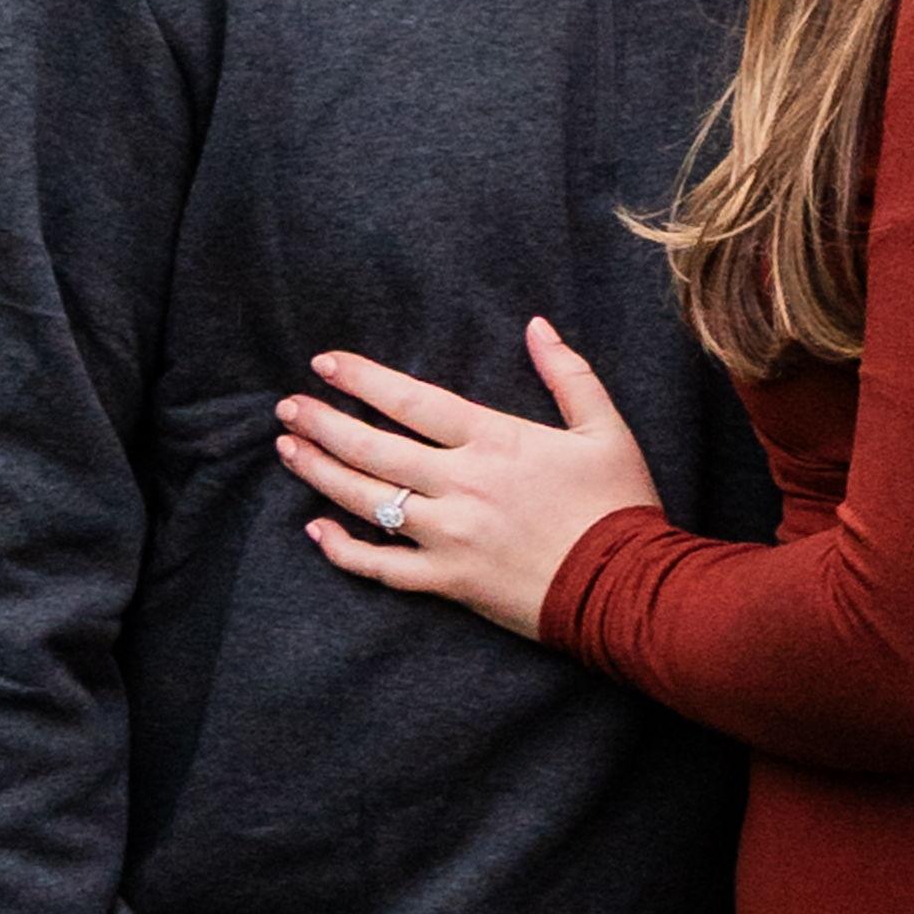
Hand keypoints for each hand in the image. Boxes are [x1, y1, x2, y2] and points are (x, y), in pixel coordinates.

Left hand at [274, 317, 661, 639]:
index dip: (364, 379)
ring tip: (288, 448)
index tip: (324, 363)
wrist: (625, 588)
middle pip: (374, 447)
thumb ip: (568, 373)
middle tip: (288, 407)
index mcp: (493, 439)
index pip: (412, 400)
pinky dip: (344, 550)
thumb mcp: (604, 427)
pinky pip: (382, 568)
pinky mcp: (449, 582)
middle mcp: (461, 484)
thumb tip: (537, 326)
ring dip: (321, 472)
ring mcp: (449, 536)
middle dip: (324, 423)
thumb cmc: (617, 503)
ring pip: (368, 500)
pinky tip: (315, 530)